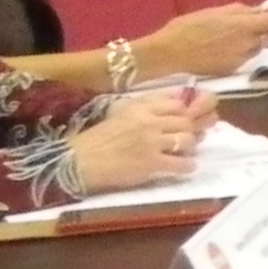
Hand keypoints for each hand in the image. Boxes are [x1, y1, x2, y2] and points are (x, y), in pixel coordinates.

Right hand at [71, 86, 203, 193]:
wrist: (78, 161)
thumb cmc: (96, 139)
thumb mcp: (119, 113)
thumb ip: (145, 106)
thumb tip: (175, 100)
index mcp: (139, 108)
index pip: (176, 104)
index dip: (183, 114)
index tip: (182, 121)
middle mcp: (148, 122)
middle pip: (185, 122)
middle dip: (189, 131)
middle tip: (184, 140)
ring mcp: (151, 142)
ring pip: (187, 140)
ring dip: (189, 147)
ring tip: (183, 153)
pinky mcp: (152, 162)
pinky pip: (181, 163)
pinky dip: (187, 166)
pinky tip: (185, 167)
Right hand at [141, 0, 267, 79]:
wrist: (170, 53)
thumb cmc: (189, 27)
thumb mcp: (215, 12)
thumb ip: (242, 11)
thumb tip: (260, 10)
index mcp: (244, 26)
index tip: (262, 15)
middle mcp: (248, 44)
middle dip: (261, 30)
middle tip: (242, 26)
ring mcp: (242, 59)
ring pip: (257, 48)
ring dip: (250, 42)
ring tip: (227, 38)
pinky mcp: (233, 70)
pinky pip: (244, 58)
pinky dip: (239, 53)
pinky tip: (220, 50)